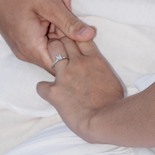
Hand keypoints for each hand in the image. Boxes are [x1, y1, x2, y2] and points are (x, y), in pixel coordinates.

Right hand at [0, 0, 95, 69]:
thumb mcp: (50, 4)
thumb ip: (70, 23)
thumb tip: (90, 36)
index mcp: (32, 48)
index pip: (62, 64)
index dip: (75, 49)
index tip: (77, 27)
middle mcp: (26, 53)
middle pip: (58, 53)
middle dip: (67, 32)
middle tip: (66, 6)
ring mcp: (23, 48)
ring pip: (51, 45)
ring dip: (59, 26)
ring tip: (59, 3)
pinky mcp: (22, 41)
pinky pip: (42, 40)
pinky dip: (51, 25)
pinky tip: (51, 8)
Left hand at [37, 0, 124, 138]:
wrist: (105, 119)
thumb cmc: (113, 104)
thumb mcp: (111, 80)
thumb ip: (100, 71)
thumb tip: (96, 73)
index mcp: (95, 59)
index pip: (81, 37)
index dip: (75, 35)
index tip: (71, 38)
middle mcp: (78, 62)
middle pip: (64, 39)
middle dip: (60, 41)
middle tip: (59, 49)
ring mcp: (65, 75)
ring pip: (52, 51)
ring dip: (51, 55)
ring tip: (53, 66)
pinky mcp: (55, 91)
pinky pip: (41, 85)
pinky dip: (44, 88)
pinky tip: (50, 93)